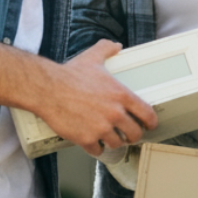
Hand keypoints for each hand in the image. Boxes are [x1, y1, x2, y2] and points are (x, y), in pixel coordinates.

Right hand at [32, 39, 158, 156]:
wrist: (47, 89)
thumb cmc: (69, 75)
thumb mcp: (92, 58)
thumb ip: (106, 50)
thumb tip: (115, 46)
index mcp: (121, 95)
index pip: (147, 114)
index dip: (150, 122)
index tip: (149, 125)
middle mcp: (114, 113)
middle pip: (134, 133)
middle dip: (133, 135)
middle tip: (129, 134)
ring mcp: (101, 128)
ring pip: (117, 143)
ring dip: (115, 142)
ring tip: (111, 138)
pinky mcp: (86, 139)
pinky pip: (98, 150)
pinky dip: (97, 149)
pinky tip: (95, 145)